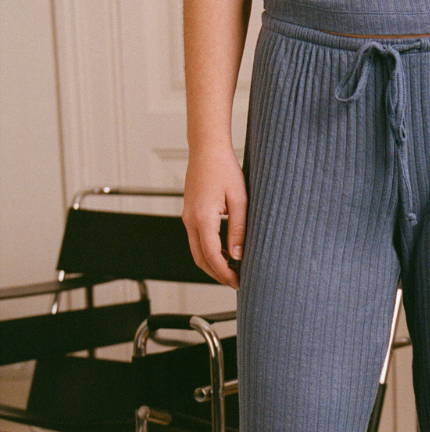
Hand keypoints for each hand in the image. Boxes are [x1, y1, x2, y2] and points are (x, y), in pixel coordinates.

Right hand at [183, 141, 246, 289]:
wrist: (207, 149)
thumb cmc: (224, 169)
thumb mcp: (239, 199)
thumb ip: (238, 229)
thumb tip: (237, 255)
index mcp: (203, 218)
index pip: (212, 256)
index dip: (225, 273)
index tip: (238, 282)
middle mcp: (190, 220)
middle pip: (200, 259)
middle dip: (217, 274)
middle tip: (235, 282)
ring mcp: (187, 217)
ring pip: (197, 251)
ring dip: (212, 264)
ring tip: (232, 270)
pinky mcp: (190, 213)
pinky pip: (197, 239)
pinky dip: (209, 251)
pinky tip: (225, 252)